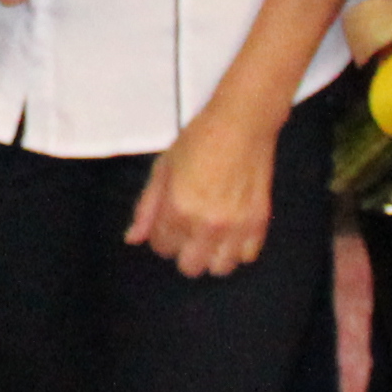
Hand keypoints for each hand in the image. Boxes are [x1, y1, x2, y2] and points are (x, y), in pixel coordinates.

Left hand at [125, 102, 278, 280]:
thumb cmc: (201, 138)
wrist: (242, 123)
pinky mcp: (258, 222)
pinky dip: (238, 249)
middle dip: (184, 251)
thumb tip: (133, 238)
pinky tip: (231, 233)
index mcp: (178, 209)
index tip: (168, 223)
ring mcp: (235, 226)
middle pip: (190, 266)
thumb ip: (146, 207)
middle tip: (188, 230)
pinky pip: (246, 256)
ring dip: (212, 255)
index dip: (162, 236)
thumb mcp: (163, 168)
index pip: (162, 247)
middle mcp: (206, 224)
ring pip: (219, 268)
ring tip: (210, 236)